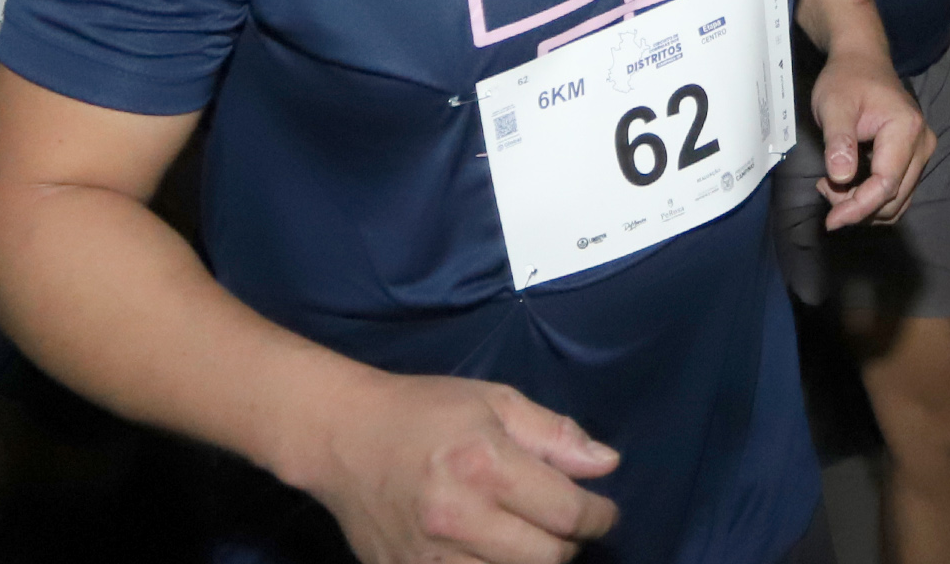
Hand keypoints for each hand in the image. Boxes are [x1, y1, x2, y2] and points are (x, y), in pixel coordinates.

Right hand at [304, 374, 618, 563]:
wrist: (342, 436)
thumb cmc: (424, 411)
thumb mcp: (493, 401)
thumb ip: (554, 435)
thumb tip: (607, 465)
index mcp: (484, 465)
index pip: (568, 514)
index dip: (598, 516)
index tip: (601, 512)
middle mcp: (459, 517)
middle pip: (548, 558)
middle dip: (567, 542)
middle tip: (560, 522)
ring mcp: (429, 557)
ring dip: (530, 561)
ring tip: (522, 535)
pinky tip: (490, 551)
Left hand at [807, 47, 934, 227]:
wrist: (862, 61)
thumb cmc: (846, 79)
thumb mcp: (833, 105)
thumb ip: (838, 141)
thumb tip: (841, 177)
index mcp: (905, 129)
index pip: (886, 184)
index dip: (858, 207)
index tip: (831, 220)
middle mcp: (922, 144)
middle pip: (894, 197)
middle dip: (857, 207)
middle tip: (823, 189)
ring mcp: (921, 152)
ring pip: (898, 200)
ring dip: (864, 205)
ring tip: (832, 185)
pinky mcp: (914, 158)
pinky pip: (897, 190)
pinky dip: (872, 198)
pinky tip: (846, 184)